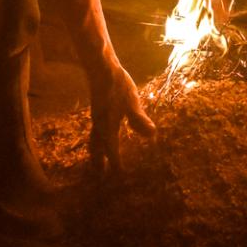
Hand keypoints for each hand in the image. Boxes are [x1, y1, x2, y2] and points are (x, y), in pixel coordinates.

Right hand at [88, 57, 156, 176]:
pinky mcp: (98, 111)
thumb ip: (140, 119)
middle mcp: (99, 125)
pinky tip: (102, 139)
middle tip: (99, 178)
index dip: (115, 164)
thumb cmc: (118, 84)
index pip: (111, 150)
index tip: (119, 178)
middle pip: (97, 149)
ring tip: (97, 164)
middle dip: (98, 164)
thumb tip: (152, 135)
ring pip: (94, 141)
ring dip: (96, 153)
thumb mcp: (132, 101)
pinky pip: (95, 133)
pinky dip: (97, 142)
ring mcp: (96, 118)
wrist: (101, 68)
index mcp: (107, 126)